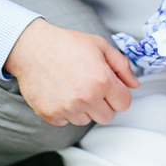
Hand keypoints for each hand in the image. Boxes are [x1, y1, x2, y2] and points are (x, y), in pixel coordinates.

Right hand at [4, 19, 138, 126]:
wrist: (31, 47)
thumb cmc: (66, 44)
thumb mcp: (99, 45)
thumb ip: (121, 65)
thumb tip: (134, 84)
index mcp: (102, 81)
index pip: (124, 104)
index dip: (117, 94)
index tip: (106, 86)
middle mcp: (86, 98)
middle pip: (107, 116)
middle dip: (102, 103)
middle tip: (88, 86)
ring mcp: (67, 108)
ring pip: (86, 120)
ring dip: (82, 108)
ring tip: (71, 87)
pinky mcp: (51, 114)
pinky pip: (66, 122)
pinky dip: (64, 111)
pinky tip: (58, 92)